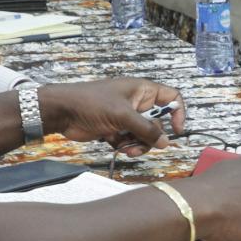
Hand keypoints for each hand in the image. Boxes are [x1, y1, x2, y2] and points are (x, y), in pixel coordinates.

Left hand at [40, 78, 182, 154]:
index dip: (178, 113)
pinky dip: (126, 146)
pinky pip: (129, 140)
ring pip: (143, 135)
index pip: (171, 98)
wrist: (63, 112)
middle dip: (151, 137)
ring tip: (128, 150)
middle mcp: (137, 103)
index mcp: (142, 90)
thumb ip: (146, 129)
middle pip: (157, 123)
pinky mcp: (115, 129)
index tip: (177, 131)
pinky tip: (116, 147)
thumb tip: (166, 143)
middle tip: (142, 144)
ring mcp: (125, 117)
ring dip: (139, 144)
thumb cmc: (92, 104)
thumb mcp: (123, 115)